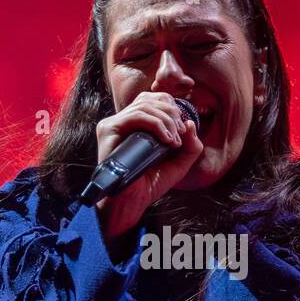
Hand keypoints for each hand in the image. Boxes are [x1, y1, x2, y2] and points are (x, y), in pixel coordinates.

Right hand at [93, 91, 203, 238]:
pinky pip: (136, 116)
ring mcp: (114, 124)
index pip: (154, 99)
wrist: (131, 202)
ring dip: (167, 121)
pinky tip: (166, 140)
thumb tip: (191, 124)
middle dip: (172, 114)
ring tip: (174, 141)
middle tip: (181, 135)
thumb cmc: (149, 184)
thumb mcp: (178, 164)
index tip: (184, 129)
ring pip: (145, 106)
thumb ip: (190, 146)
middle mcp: (123, 121)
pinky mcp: (109, 130)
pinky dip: (156, 125)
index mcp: (135, 124)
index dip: (172, 107)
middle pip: (151, 99)